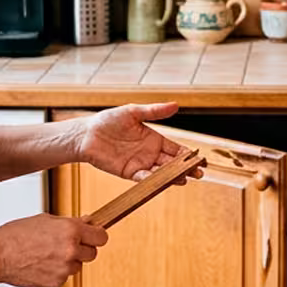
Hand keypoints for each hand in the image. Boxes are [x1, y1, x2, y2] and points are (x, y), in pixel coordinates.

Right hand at [0, 214, 108, 286]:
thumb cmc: (16, 235)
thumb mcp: (46, 220)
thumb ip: (70, 223)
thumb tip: (87, 223)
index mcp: (70, 230)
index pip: (101, 236)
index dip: (97, 235)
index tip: (95, 235)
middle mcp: (70, 250)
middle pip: (92, 253)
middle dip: (83, 249)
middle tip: (69, 245)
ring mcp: (64, 268)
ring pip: (78, 266)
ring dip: (69, 261)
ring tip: (48, 255)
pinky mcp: (56, 283)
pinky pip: (64, 277)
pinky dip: (57, 272)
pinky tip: (41, 264)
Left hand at [76, 102, 198, 180]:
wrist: (86, 134)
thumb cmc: (108, 121)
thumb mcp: (133, 112)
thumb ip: (154, 111)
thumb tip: (176, 105)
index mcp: (154, 139)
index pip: (176, 149)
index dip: (188, 154)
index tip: (200, 159)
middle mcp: (149, 153)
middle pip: (172, 164)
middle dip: (186, 169)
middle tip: (200, 173)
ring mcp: (140, 163)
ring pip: (160, 173)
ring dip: (172, 177)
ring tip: (185, 180)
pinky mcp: (128, 172)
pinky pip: (143, 178)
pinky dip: (152, 180)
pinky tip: (162, 181)